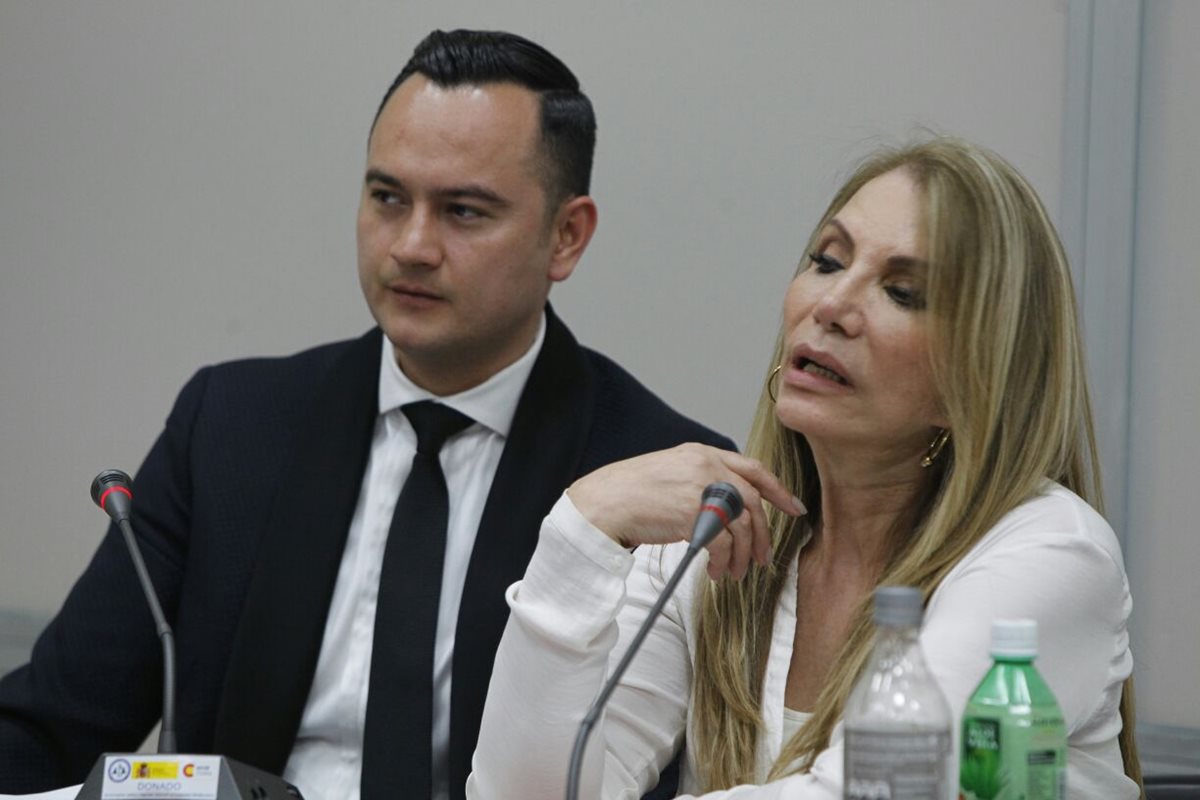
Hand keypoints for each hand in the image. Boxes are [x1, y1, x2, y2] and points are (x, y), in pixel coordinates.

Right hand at [566, 443, 804, 579]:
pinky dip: (724, 561)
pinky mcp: (693, 514)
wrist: (605, 502)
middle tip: (762, 557)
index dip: (777, 490)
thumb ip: (701, 481)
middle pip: (753, 501)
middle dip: (762, 533)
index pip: (752, 468)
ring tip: (734, 572)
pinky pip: (723, 543)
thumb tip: (728, 508)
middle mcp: (706, 466)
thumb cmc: (632, 492)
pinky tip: (716, 571)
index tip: (793, 508)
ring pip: (742, 525)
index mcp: (702, 453)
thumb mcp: (671, 472)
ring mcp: (701, 488)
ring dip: (742, 554)